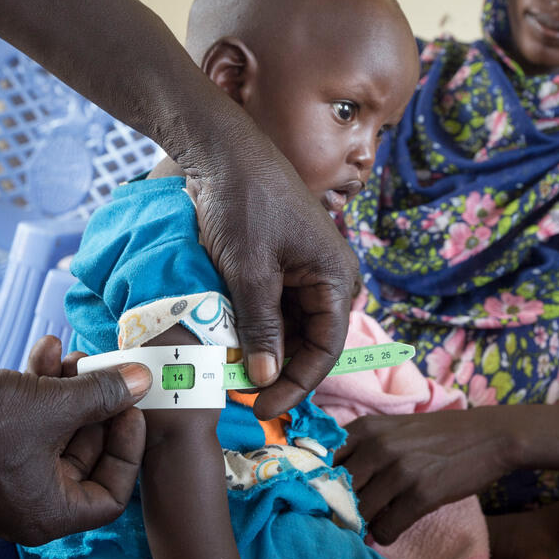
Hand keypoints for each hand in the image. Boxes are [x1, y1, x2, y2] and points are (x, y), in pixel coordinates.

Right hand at [0, 336, 149, 545]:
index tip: (131, 408)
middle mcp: (22, 504)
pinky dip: (36, 388)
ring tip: (70, 353)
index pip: (109, 498)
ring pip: (52, 433)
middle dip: (95, 407)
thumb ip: (103, 395)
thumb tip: (141, 381)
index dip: (127, 451)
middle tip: (101, 368)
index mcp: (44, 514)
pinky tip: (43, 348)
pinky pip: (23, 422)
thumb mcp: (52, 405)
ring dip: (66, 390)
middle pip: (82, 458)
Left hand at [186, 126, 357, 419]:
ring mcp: (307, 270)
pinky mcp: (284, 264)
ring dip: (263, 347)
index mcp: (335, 278)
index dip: (294, 384)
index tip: (259, 407)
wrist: (223, 151)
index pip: (325, 350)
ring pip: (290, 327)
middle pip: (310, 342)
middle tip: (238, 392)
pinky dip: (254, 324)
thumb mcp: (249, 272)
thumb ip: (260, 328)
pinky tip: (228, 338)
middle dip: (277, 368)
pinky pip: (275, 307)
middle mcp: (329, 277)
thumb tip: (265, 379)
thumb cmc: (242, 204)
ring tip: (228, 367)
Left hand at [335, 408, 514, 544]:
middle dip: (340, 510)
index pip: (321, 461)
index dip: (320, 484)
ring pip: (360, 513)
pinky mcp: (421, 494)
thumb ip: (361, 448)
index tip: (326, 497)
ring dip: (364, 525)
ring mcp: (399, 470)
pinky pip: (386, 528)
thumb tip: (329, 486)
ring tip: (375, 521)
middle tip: (349, 517)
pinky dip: (385, 534)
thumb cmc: (437, 435)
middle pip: (337, 492)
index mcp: (365, 427)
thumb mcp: (392, 428)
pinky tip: (393, 527)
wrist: (488, 436)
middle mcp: (377, 446)